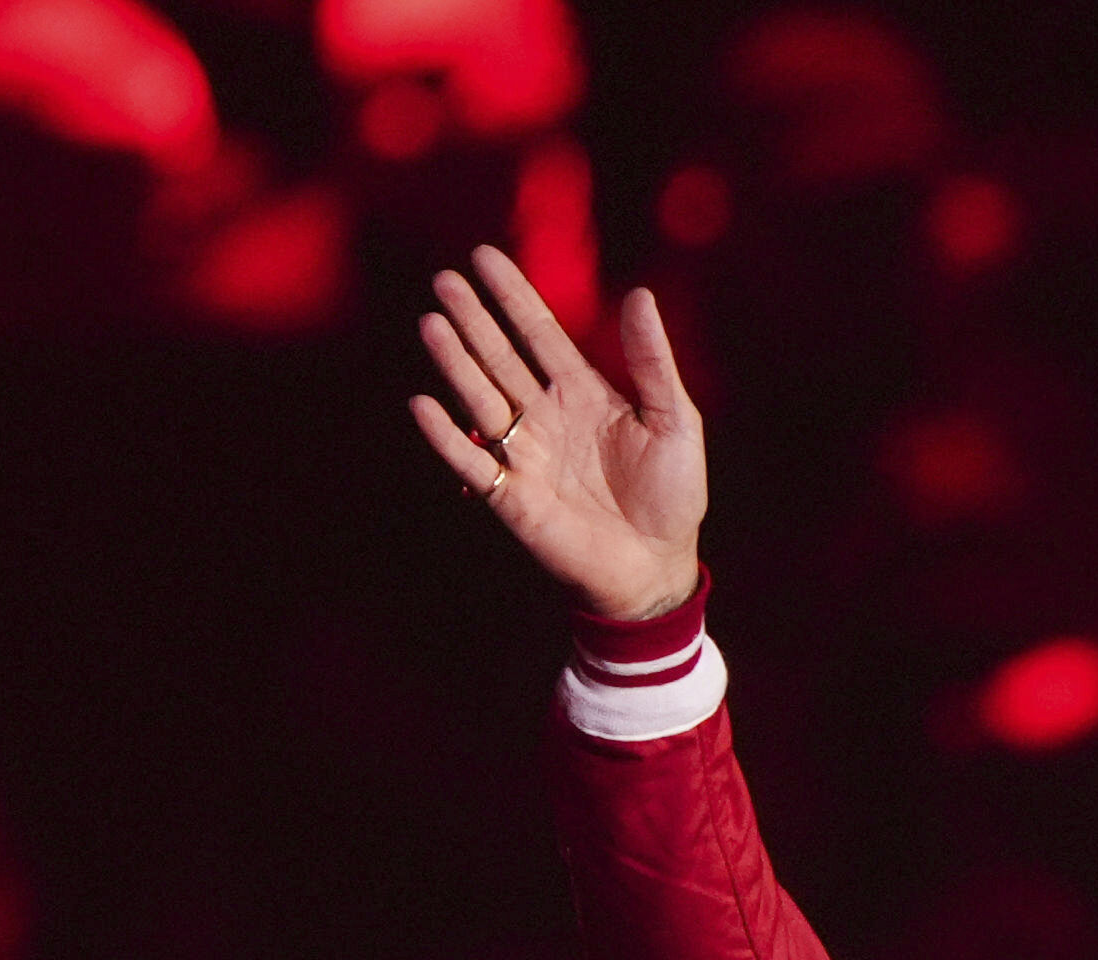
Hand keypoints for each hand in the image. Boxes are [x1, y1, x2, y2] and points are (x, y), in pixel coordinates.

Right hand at [408, 246, 705, 620]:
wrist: (659, 566)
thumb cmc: (673, 495)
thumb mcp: (674, 420)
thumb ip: (652, 361)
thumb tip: (640, 294)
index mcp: (583, 392)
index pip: (539, 333)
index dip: (512, 296)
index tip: (482, 256)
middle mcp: (546, 416)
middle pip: (501, 358)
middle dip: (474, 320)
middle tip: (444, 280)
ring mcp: (527, 455)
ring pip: (482, 399)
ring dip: (456, 364)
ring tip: (432, 324)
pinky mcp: (514, 497)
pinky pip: (474, 461)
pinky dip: (448, 436)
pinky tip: (423, 404)